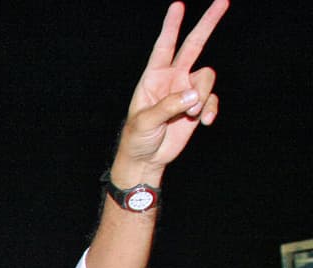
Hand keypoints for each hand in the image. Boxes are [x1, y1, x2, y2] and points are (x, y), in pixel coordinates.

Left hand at [115, 0, 227, 176]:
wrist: (147, 159)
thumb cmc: (137, 138)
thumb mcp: (146, 122)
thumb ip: (168, 106)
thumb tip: (193, 96)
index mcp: (153, 77)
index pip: (164, 46)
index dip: (171, 26)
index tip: (177, 5)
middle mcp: (172, 78)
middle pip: (194, 45)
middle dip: (207, 23)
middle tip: (223, 0)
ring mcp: (187, 91)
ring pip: (207, 77)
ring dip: (202, 96)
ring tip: (190, 115)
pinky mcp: (197, 106)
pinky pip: (212, 99)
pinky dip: (210, 109)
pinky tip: (203, 122)